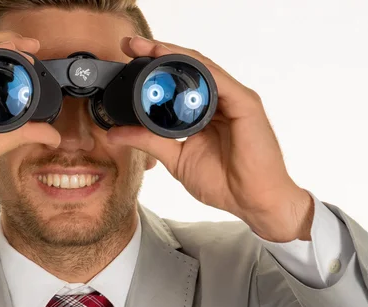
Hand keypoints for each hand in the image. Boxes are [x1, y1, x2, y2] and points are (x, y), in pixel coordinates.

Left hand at [108, 36, 312, 241]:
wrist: (252, 201)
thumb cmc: (223, 182)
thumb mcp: (176, 157)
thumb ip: (148, 140)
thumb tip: (114, 132)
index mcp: (204, 111)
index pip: (178, 82)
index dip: (154, 68)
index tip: (128, 59)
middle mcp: (219, 100)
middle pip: (188, 69)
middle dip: (159, 53)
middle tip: (131, 45)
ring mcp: (234, 99)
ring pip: (201, 68)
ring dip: (174, 55)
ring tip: (148, 47)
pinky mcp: (246, 103)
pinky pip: (219, 80)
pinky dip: (196, 70)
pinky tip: (176, 62)